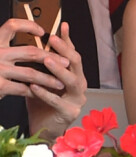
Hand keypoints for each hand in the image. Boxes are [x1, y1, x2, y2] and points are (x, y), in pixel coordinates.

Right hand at [0, 18, 68, 100]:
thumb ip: (9, 48)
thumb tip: (39, 42)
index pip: (11, 26)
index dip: (28, 25)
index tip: (42, 31)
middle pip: (30, 51)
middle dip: (52, 57)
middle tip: (65, 61)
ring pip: (30, 72)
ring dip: (49, 78)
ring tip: (60, 82)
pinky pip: (22, 88)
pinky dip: (35, 91)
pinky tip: (43, 93)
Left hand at [26, 22, 86, 141]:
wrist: (44, 131)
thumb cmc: (43, 104)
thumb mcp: (44, 79)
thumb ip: (45, 65)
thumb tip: (37, 43)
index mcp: (76, 74)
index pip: (73, 52)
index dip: (68, 39)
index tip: (62, 26)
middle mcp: (81, 84)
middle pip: (76, 63)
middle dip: (64, 49)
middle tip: (52, 39)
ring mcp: (78, 98)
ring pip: (71, 80)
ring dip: (58, 69)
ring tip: (46, 60)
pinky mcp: (70, 112)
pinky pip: (57, 100)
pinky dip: (45, 93)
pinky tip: (33, 86)